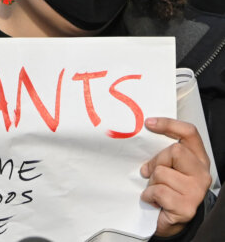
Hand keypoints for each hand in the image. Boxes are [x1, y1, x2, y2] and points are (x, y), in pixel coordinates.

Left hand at [140, 117, 211, 236]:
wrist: (171, 219)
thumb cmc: (167, 189)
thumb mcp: (167, 166)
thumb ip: (163, 152)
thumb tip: (141, 135)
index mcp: (198, 158)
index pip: (189, 133)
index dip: (169, 124)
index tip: (148, 123)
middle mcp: (202, 173)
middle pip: (174, 151)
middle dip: (156, 161)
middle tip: (150, 172)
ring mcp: (196, 191)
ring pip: (162, 172)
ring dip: (151, 182)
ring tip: (155, 190)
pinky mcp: (186, 207)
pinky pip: (159, 191)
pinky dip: (149, 195)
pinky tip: (153, 200)